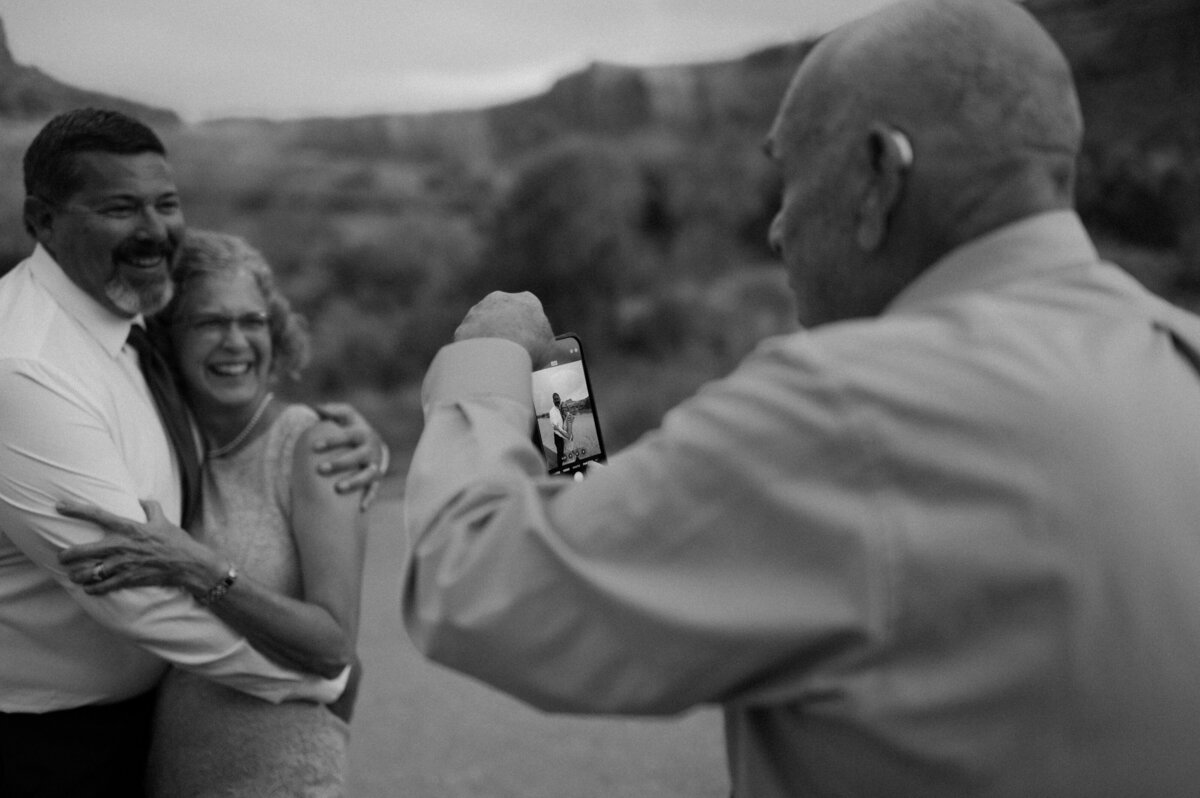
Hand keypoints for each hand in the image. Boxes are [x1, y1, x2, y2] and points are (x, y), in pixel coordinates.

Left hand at [56, 499, 224, 596]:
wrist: (189, 565)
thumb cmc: (177, 541)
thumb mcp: (165, 521)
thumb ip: (151, 507)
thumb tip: (142, 500)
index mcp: (129, 527)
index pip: (97, 515)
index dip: (76, 509)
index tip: (59, 506)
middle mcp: (122, 546)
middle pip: (84, 550)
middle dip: (67, 555)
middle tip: (62, 557)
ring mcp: (124, 564)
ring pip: (89, 572)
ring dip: (77, 575)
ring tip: (73, 576)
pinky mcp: (128, 580)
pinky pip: (103, 587)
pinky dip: (93, 589)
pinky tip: (88, 589)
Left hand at [312, 403, 386, 510]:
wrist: (374, 443)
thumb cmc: (353, 428)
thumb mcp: (347, 416)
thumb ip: (333, 410)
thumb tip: (316, 406)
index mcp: (362, 433)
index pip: (348, 436)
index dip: (332, 440)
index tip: (314, 447)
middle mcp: (371, 449)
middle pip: (357, 456)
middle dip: (340, 463)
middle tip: (320, 469)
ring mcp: (375, 465)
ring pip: (368, 475)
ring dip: (354, 482)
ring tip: (337, 489)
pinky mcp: (377, 479)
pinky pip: (374, 490)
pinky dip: (369, 498)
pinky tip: (360, 509)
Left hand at [453, 291, 554, 366]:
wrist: (498, 352)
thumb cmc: (529, 347)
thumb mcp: (549, 345)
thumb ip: (543, 341)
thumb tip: (541, 350)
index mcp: (527, 300)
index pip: (529, 310)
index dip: (529, 328)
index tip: (530, 341)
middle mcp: (501, 299)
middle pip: (504, 315)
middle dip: (506, 330)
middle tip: (511, 351)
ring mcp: (480, 310)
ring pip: (484, 325)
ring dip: (488, 338)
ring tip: (495, 359)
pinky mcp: (464, 326)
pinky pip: (470, 339)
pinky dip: (474, 349)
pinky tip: (481, 362)